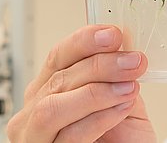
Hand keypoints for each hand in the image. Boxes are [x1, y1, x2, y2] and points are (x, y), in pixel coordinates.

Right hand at [6, 25, 156, 141]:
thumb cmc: (119, 138)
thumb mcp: (117, 100)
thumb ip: (116, 77)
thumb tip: (126, 48)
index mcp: (47, 90)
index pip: (58, 57)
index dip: (84, 42)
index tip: (113, 35)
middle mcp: (34, 112)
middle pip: (59, 79)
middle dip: (100, 65)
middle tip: (132, 62)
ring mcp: (36, 136)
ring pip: (54, 107)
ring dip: (97, 93)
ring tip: (129, 88)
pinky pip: (70, 135)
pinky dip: (99, 119)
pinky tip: (121, 108)